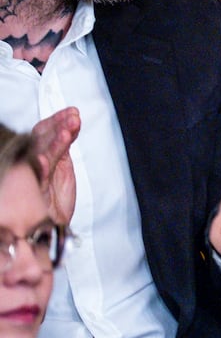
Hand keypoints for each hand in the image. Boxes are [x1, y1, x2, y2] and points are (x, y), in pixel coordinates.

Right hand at [30, 108, 79, 225]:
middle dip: (58, 125)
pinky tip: (50, 154)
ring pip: (40, 152)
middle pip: (40, 138)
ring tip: (68, 129)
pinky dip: (44, 162)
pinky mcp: (34, 189)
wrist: (50, 226)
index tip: (73, 111)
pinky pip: (38, 174)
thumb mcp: (63, 166)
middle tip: (73, 117)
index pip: (43, 131)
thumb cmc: (55, 197)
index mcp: (38, 156)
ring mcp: (31, 175)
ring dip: (55, 139)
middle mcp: (31, 163)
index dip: (57, 120)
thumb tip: (73, 122)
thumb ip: (65, 145)